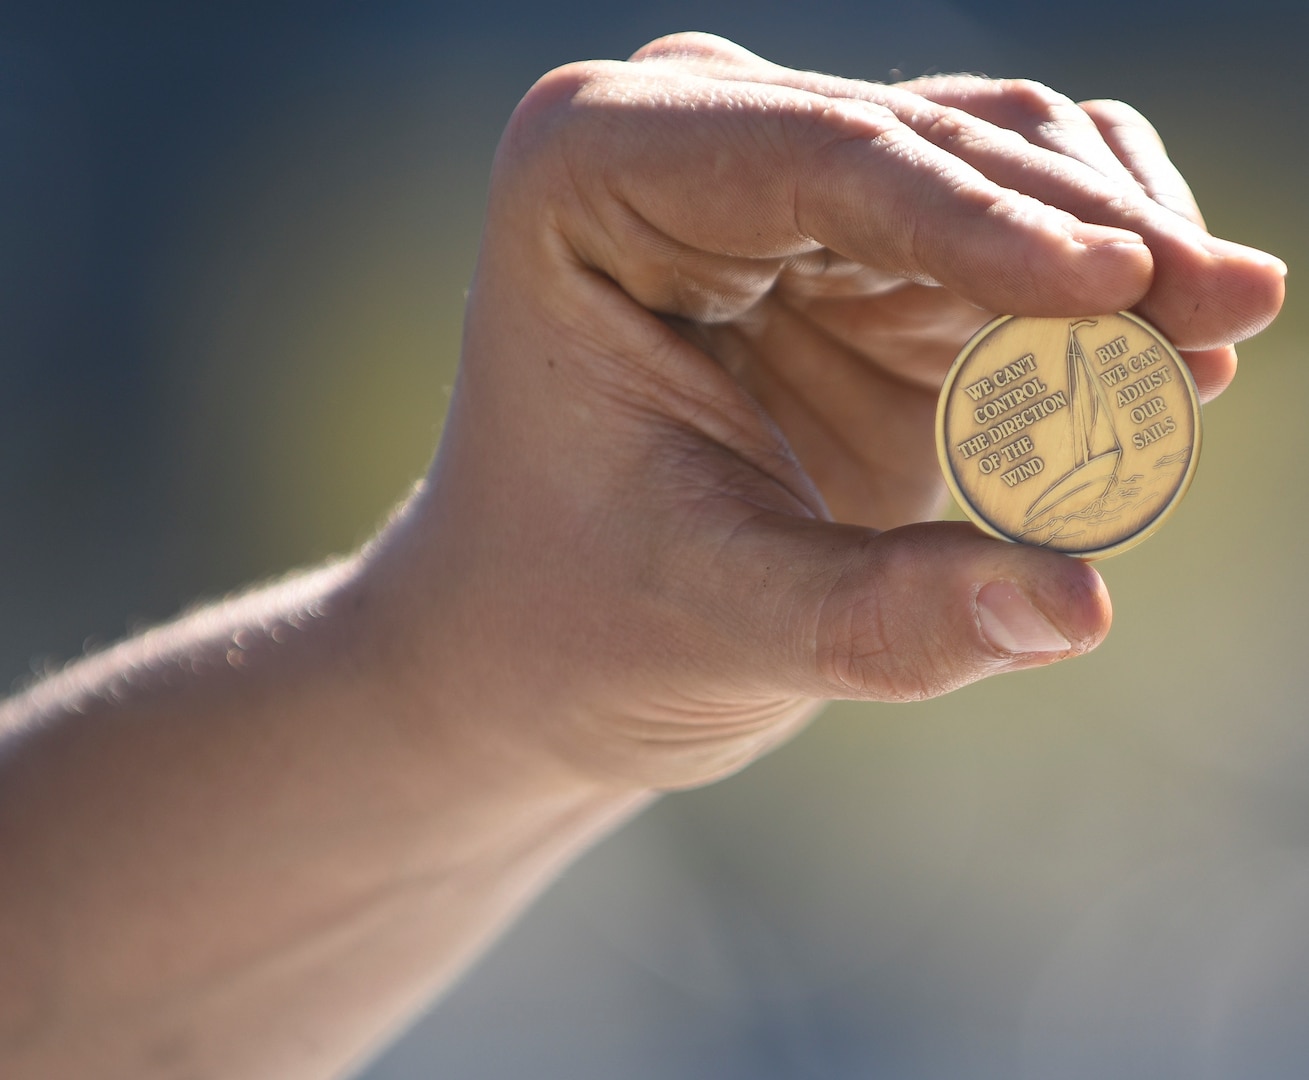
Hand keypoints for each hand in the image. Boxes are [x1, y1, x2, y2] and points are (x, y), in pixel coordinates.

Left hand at [368, 33, 1283, 789]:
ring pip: (996, 168)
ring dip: (1112, 260)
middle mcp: (687, 141)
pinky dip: (1086, 298)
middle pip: (930, 145)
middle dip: (1087, 239)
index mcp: (592, 175)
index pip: (822, 157)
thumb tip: (1079, 606)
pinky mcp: (851, 252)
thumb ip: (887, 619)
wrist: (545, 630)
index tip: (1128, 289)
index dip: (986, 221)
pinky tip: (1158, 360)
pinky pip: (1003, 238)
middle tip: (1229, 321)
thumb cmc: (581, 618)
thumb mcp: (717, 620)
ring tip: (1208, 356)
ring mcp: (775, 185)